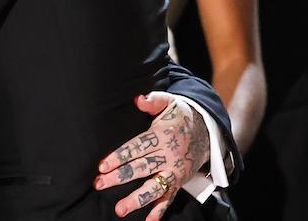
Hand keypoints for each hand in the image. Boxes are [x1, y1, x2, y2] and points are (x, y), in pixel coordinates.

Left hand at [95, 93, 210, 219]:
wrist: (207, 132)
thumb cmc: (180, 117)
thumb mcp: (170, 103)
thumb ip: (154, 101)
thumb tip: (138, 99)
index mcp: (162, 136)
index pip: (138, 147)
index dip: (120, 156)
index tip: (102, 165)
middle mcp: (169, 156)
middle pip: (142, 168)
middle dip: (120, 177)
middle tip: (100, 184)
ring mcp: (175, 171)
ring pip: (155, 187)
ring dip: (137, 199)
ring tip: (120, 209)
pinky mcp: (179, 182)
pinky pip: (169, 199)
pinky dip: (159, 211)